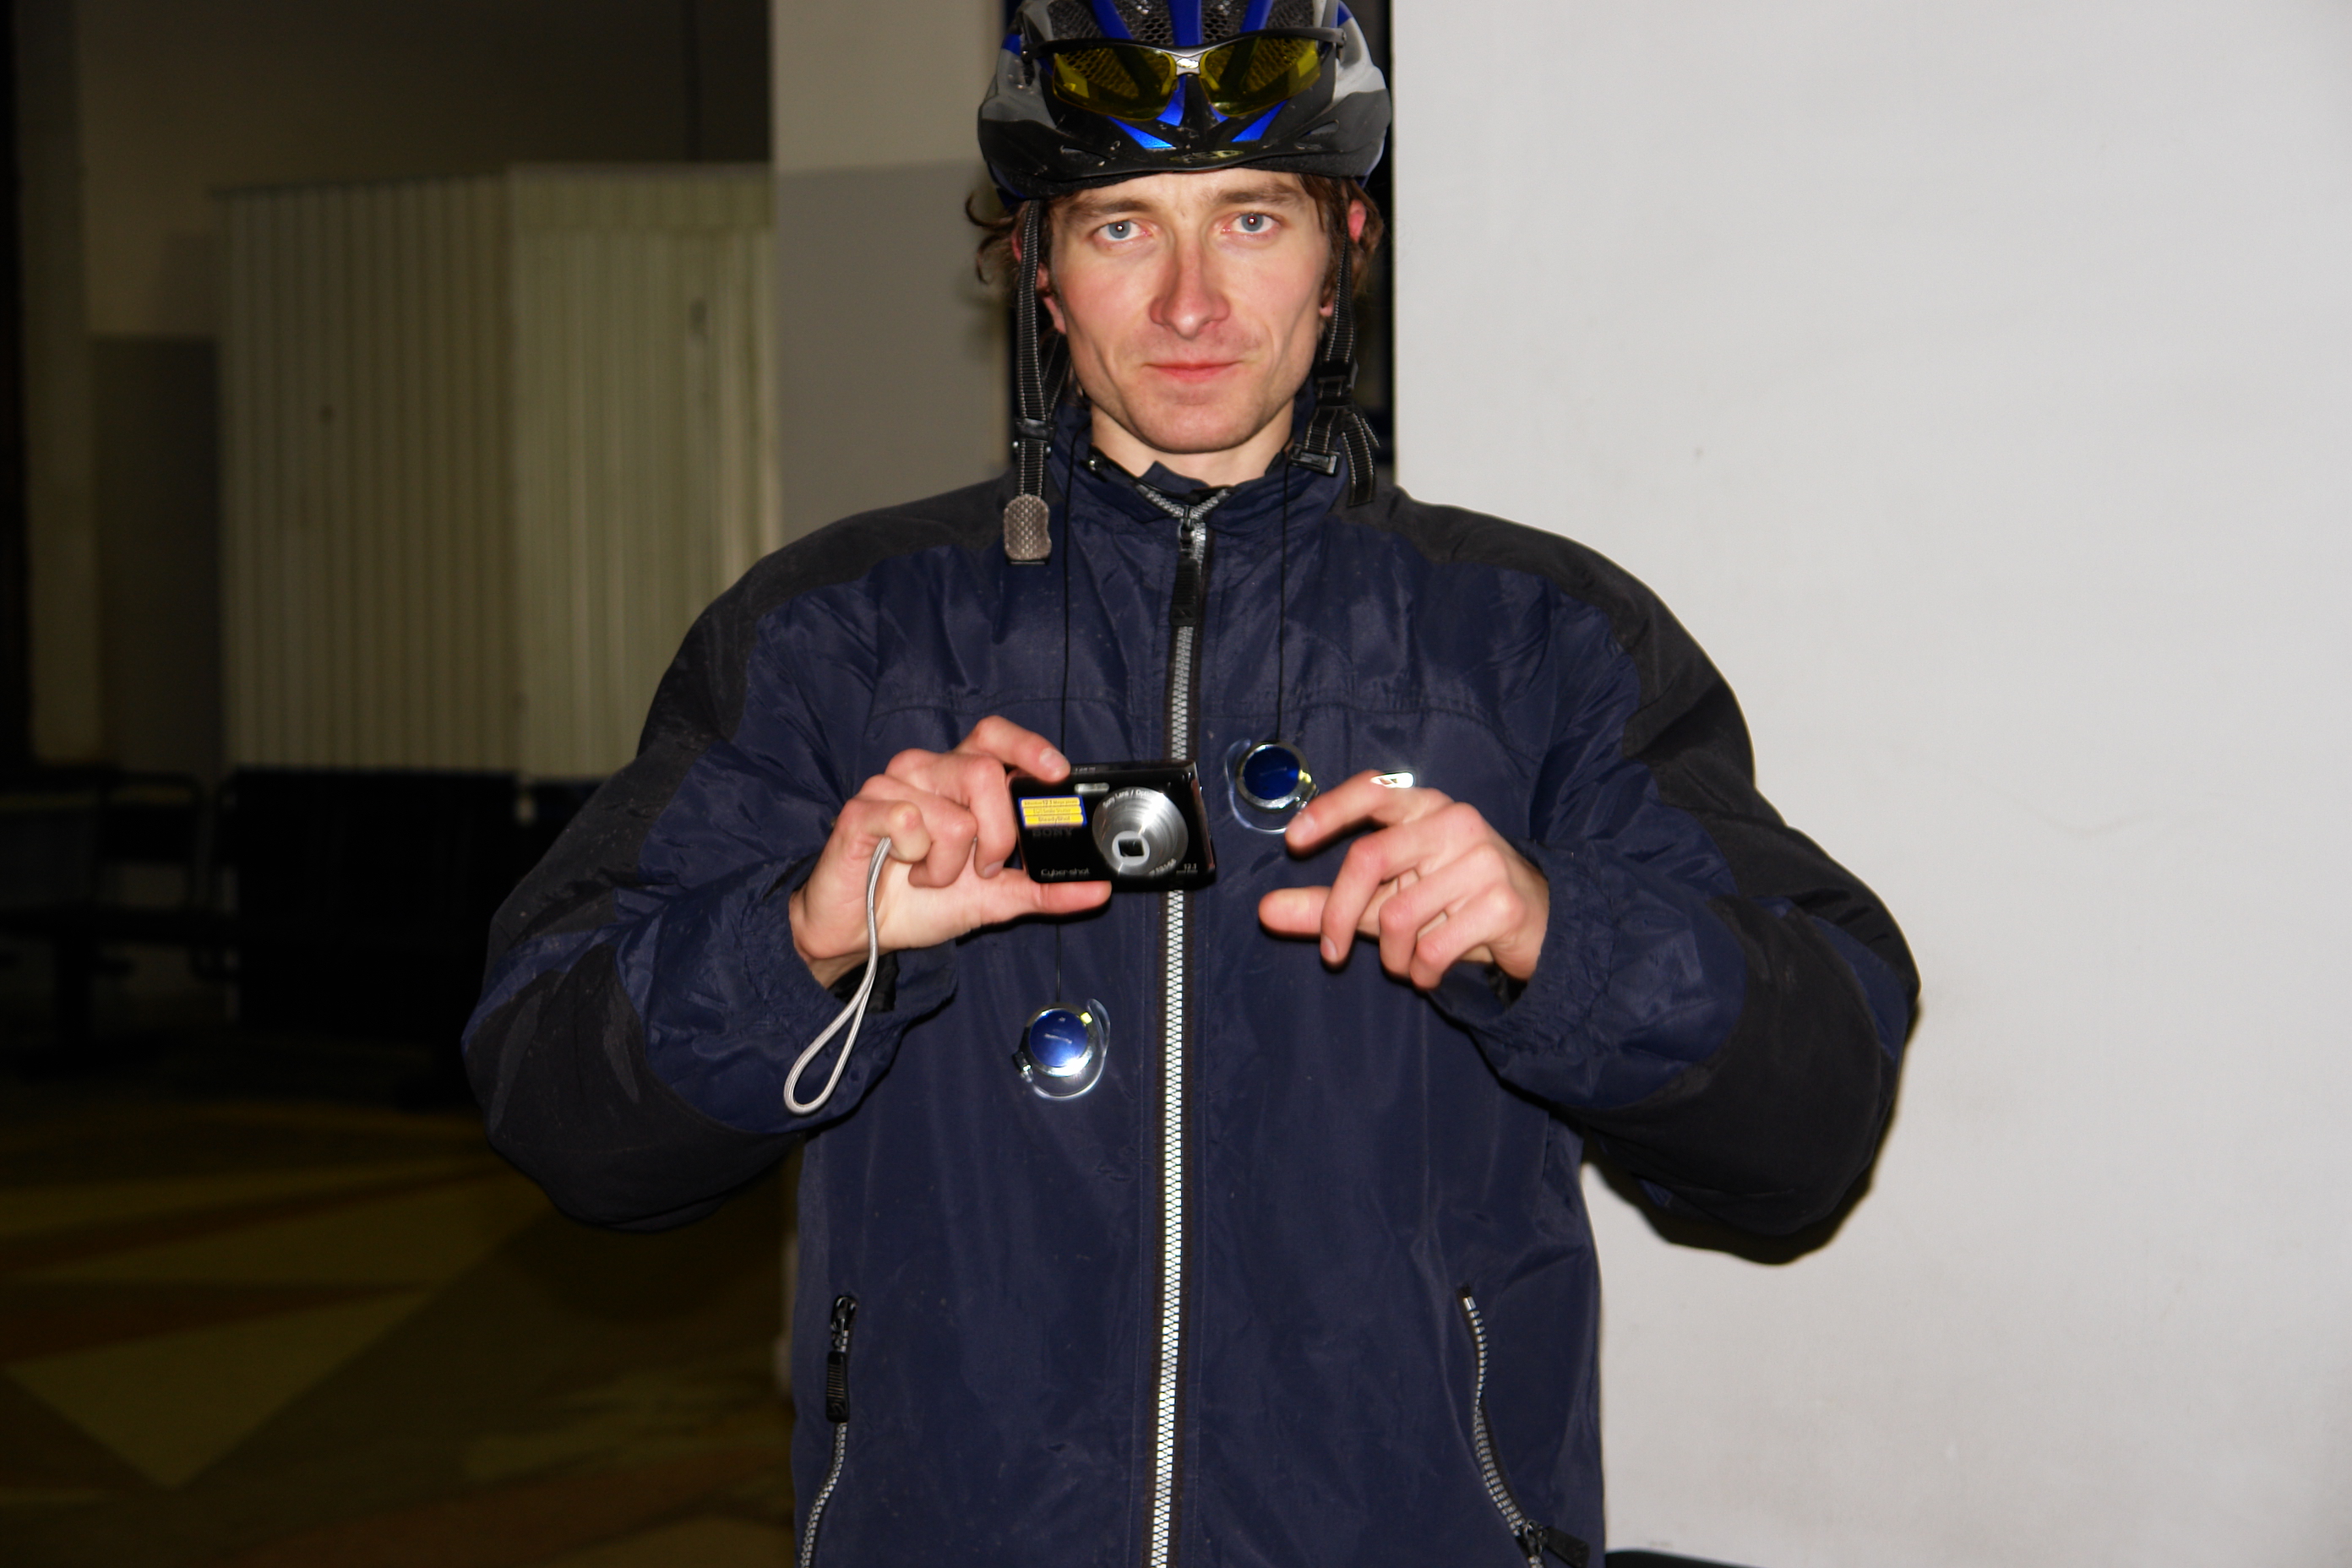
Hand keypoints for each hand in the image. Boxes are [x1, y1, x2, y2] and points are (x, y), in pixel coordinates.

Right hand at [789, 717, 1109, 986]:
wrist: (862, 932)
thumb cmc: (922, 902)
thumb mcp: (996, 900)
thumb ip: (1044, 890)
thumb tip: (1099, 890)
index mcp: (959, 778)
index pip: (995, 736)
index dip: (1027, 746)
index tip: (1056, 773)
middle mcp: (927, 771)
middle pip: (984, 773)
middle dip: (997, 837)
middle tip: (981, 867)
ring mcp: (891, 786)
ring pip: (952, 815)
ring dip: (948, 865)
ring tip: (928, 875)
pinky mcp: (860, 809)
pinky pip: (907, 821)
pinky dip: (915, 859)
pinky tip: (901, 866)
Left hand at [1257, 772, 1548, 988]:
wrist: (1534, 926)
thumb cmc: (1450, 904)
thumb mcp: (1386, 900)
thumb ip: (1327, 904)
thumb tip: (1265, 912)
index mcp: (1424, 808)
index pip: (1373, 789)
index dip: (1330, 809)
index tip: (1293, 841)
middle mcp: (1454, 823)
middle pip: (1368, 858)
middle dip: (1337, 913)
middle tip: (1331, 953)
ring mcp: (1483, 860)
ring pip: (1398, 914)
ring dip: (1391, 954)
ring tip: (1405, 959)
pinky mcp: (1502, 903)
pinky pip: (1433, 947)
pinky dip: (1421, 971)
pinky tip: (1430, 970)